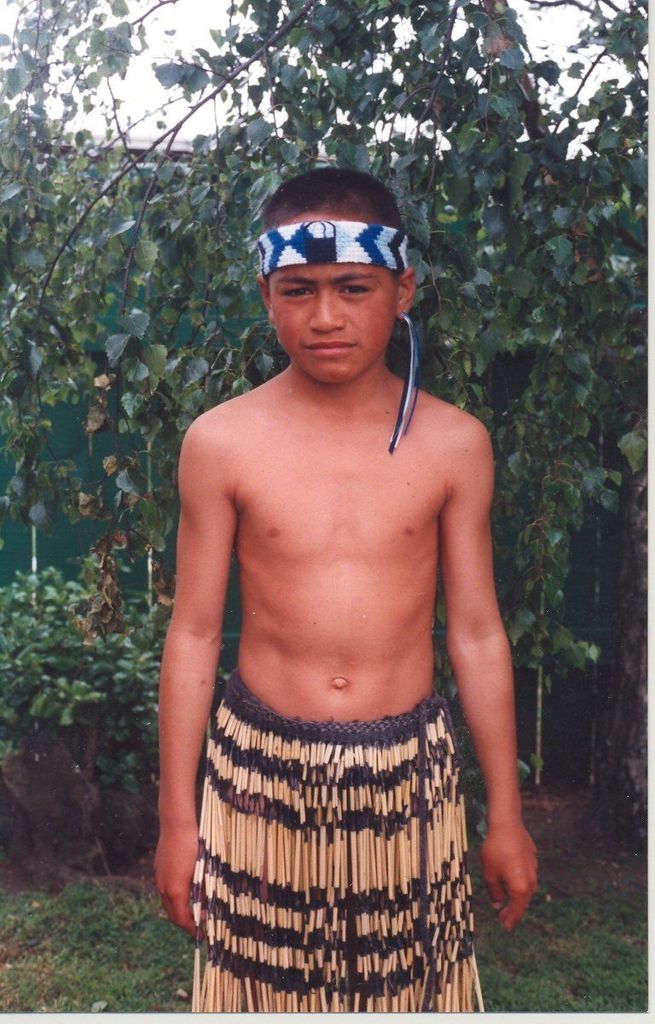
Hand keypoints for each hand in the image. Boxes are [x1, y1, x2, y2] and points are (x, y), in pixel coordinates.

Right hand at [154, 822, 199, 937]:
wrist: (176, 825)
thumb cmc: (193, 846)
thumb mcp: (203, 870)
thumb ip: (204, 891)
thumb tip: (208, 906)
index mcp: (175, 891)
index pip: (182, 919)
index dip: (192, 928)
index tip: (202, 933)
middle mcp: (163, 888)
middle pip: (172, 914)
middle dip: (185, 922)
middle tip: (199, 925)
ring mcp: (159, 878)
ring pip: (167, 902)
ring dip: (179, 909)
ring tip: (193, 910)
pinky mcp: (158, 870)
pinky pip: (165, 890)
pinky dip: (174, 897)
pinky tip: (185, 891)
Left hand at [480, 820, 537, 930]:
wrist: (507, 824)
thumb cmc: (495, 850)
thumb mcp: (489, 873)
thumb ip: (494, 892)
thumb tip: (497, 903)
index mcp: (521, 888)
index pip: (517, 910)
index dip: (510, 919)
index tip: (505, 926)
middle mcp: (531, 881)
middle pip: (523, 900)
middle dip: (513, 909)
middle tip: (503, 916)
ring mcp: (534, 869)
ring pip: (526, 887)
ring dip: (516, 895)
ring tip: (506, 899)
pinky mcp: (532, 858)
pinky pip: (526, 875)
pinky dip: (519, 881)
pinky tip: (510, 878)